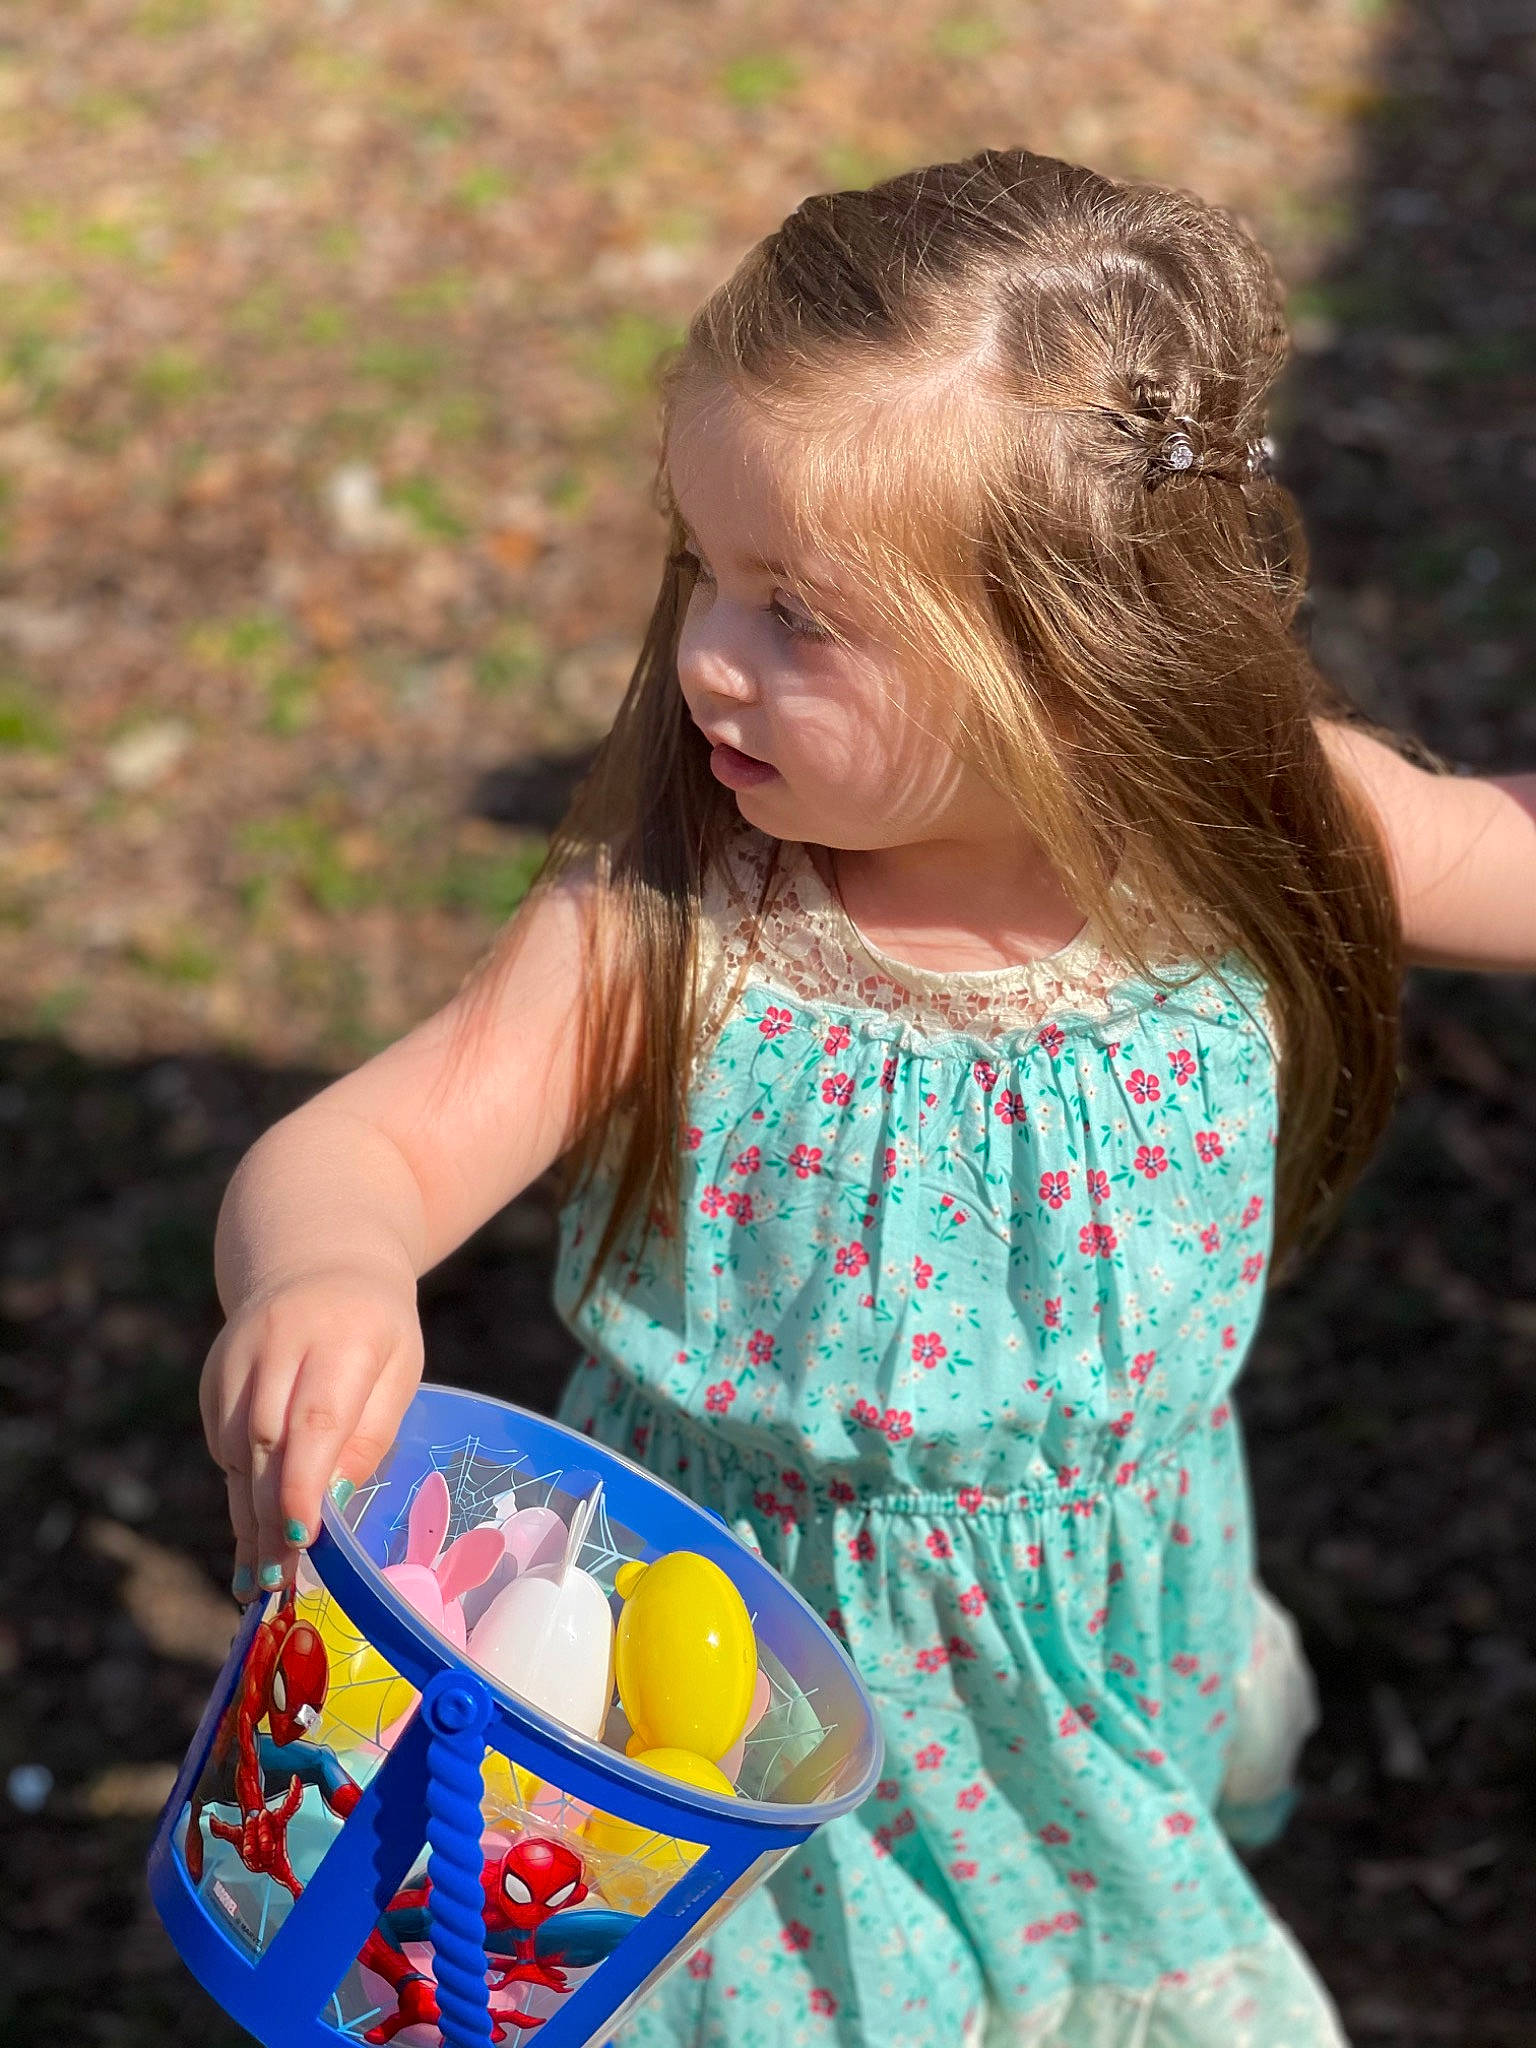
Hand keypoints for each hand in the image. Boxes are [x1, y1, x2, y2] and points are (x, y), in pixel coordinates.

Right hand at [199, 1260, 423, 1602]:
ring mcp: (237, 1358)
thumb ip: (371, 1433)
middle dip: (271, 1516)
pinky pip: (222, 1443)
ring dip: (248, 1514)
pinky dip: (238, 1489)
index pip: (314, 1419)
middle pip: (265, 1443)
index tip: (302, 1538)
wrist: (316, 1260)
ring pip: (235, 1450)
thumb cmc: (374, 1328)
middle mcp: (279, 1344)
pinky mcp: (214, 1376)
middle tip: (282, 1580)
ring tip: (264, 1576)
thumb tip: (332, 1504)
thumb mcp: (399, 1370)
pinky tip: (252, 1533)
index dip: (302, 1483)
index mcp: (343, 1338)